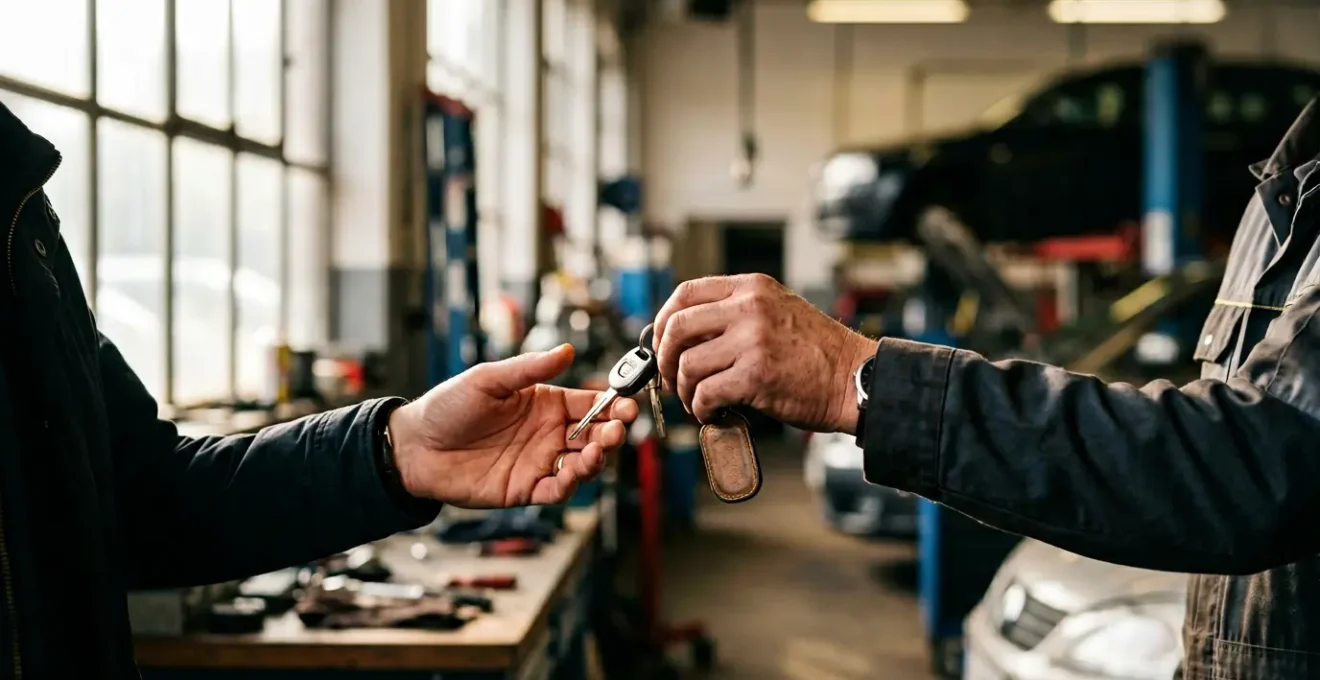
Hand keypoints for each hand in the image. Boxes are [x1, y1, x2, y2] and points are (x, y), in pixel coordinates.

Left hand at [387, 344, 638, 507]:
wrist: (415, 447)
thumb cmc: (448, 407)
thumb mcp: (488, 380)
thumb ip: (528, 368)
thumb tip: (565, 350)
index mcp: (546, 403)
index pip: (591, 403)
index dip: (612, 404)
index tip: (626, 404)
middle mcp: (549, 433)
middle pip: (594, 435)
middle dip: (612, 433)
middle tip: (615, 429)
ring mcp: (539, 462)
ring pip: (582, 464)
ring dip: (596, 458)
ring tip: (595, 450)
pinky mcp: (526, 489)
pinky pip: (557, 491)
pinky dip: (570, 485)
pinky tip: (571, 474)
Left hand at [653, 274, 877, 432]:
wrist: (853, 378)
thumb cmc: (818, 352)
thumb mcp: (776, 312)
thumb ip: (735, 315)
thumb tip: (687, 337)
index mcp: (751, 288)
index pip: (685, 293)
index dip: (663, 321)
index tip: (661, 343)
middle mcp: (749, 308)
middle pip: (677, 327)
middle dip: (666, 359)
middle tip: (672, 378)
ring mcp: (752, 340)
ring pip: (688, 365)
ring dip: (685, 390)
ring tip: (698, 401)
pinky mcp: (755, 375)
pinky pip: (706, 393)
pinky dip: (702, 408)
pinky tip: (714, 412)